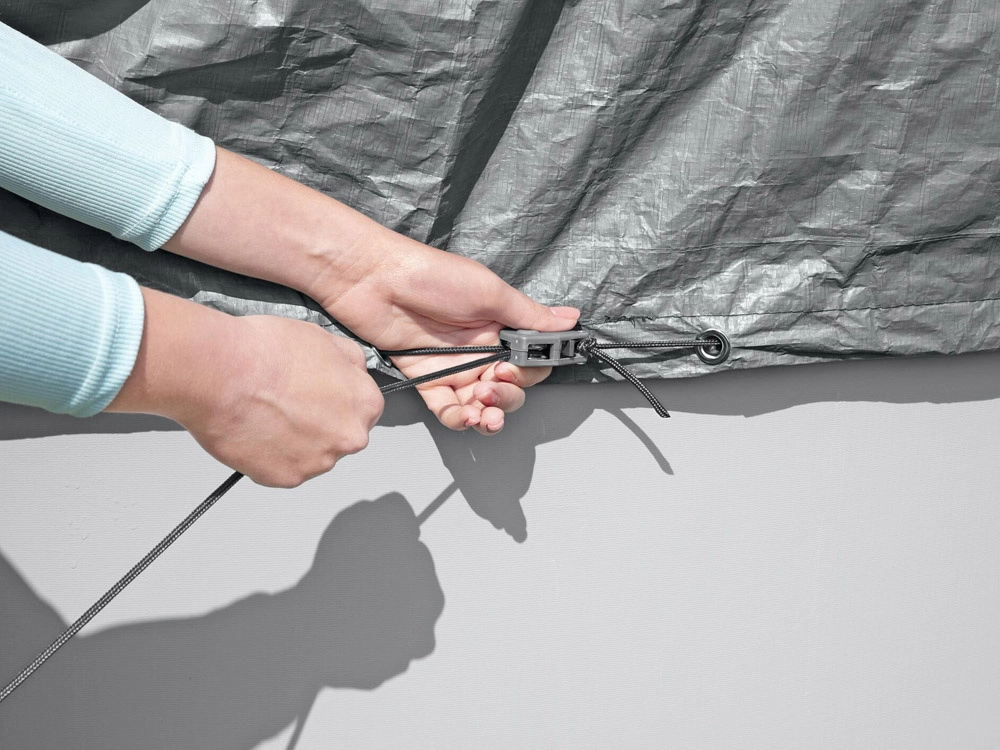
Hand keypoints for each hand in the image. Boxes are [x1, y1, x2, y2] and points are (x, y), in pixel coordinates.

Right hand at [107, 288, 383, 486]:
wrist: (221, 373)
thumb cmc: (265, 353)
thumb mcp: (323, 337)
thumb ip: (348, 360)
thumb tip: (353, 369)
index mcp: (364, 403)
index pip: (362, 408)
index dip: (336, 400)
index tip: (318, 396)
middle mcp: (348, 438)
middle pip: (339, 435)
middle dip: (319, 424)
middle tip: (288, 404)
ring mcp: (317, 462)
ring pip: (311, 454)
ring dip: (295, 441)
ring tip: (267, 415)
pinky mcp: (284, 478)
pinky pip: (281, 469)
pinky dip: (269, 456)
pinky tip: (255, 432)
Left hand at [313, 231, 579, 433]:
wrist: (374, 279)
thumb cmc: (429, 275)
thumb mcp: (489, 291)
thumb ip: (528, 315)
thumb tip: (569, 319)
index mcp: (500, 325)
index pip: (530, 360)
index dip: (530, 371)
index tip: (517, 369)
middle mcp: (481, 348)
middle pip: (510, 387)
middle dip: (508, 395)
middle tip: (494, 385)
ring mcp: (454, 366)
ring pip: (482, 404)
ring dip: (489, 413)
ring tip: (485, 411)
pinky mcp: (427, 379)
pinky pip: (449, 409)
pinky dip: (459, 419)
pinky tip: (464, 417)